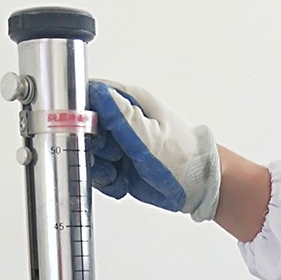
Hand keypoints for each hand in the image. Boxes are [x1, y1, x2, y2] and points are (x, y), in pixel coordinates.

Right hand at [87, 81, 220, 221]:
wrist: (199, 186)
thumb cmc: (184, 159)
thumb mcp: (151, 138)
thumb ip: (122, 117)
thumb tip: (97, 93)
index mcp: (130, 102)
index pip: (90, 97)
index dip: (81, 115)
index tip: (89, 136)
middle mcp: (122, 120)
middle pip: (84, 128)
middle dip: (91, 148)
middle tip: (111, 158)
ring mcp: (120, 142)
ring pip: (89, 153)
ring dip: (99, 169)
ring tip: (118, 174)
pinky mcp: (119, 163)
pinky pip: (99, 171)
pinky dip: (107, 182)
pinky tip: (122, 183)